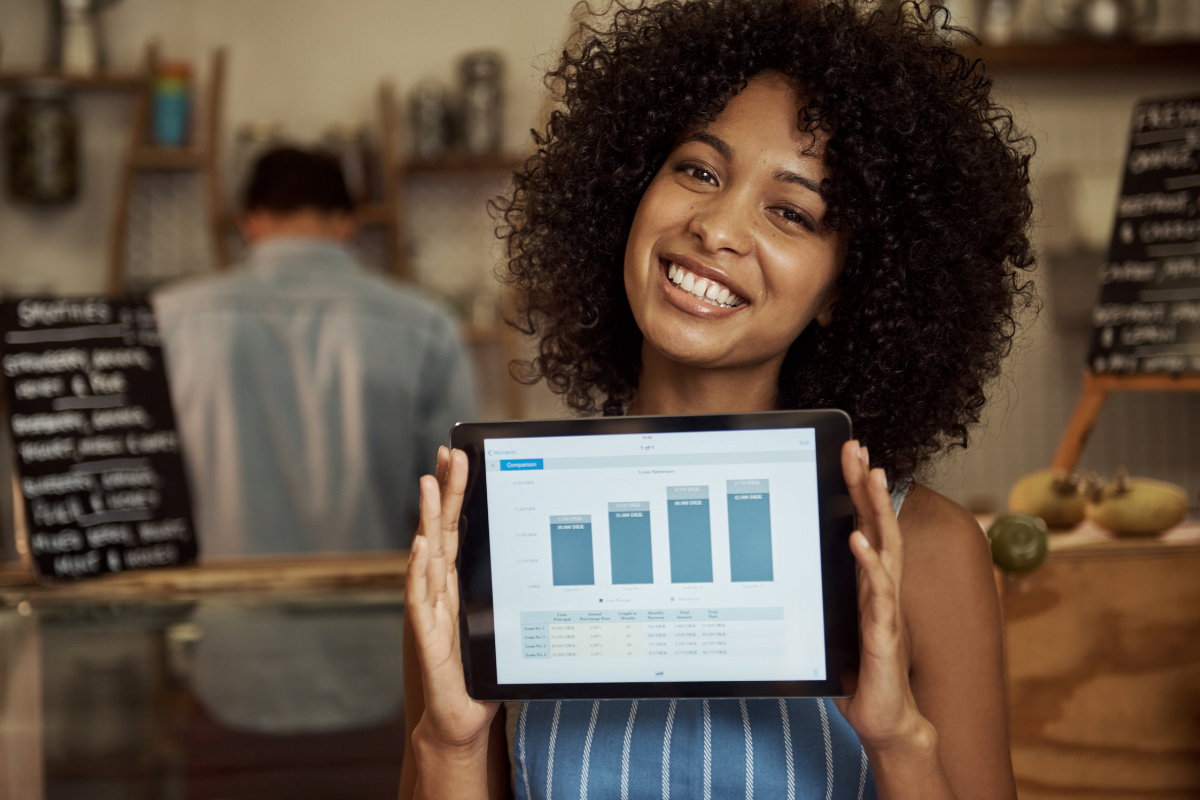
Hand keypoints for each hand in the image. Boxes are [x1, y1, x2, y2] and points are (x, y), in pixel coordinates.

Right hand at [406, 446, 498, 754]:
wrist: (460, 720)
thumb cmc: (479, 674)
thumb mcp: (501, 625)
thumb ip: (508, 596)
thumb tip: (539, 562)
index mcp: (459, 585)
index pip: (457, 530)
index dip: (455, 495)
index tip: (457, 459)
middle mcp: (441, 592)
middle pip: (442, 533)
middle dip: (444, 492)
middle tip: (447, 454)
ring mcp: (431, 612)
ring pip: (428, 556)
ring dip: (426, 518)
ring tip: (427, 484)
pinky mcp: (427, 637)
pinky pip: (422, 599)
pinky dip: (418, 570)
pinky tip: (420, 546)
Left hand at [833, 440, 931, 753]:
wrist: (884, 718)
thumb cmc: (859, 670)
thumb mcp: (834, 622)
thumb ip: (825, 592)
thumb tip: (796, 562)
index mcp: (868, 582)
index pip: (865, 525)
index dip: (859, 490)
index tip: (850, 455)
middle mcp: (881, 588)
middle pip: (878, 524)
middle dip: (867, 484)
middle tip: (858, 447)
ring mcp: (886, 608)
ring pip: (886, 548)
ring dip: (878, 510)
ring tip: (871, 476)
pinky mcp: (883, 633)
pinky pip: (878, 593)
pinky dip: (869, 564)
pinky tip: (858, 541)